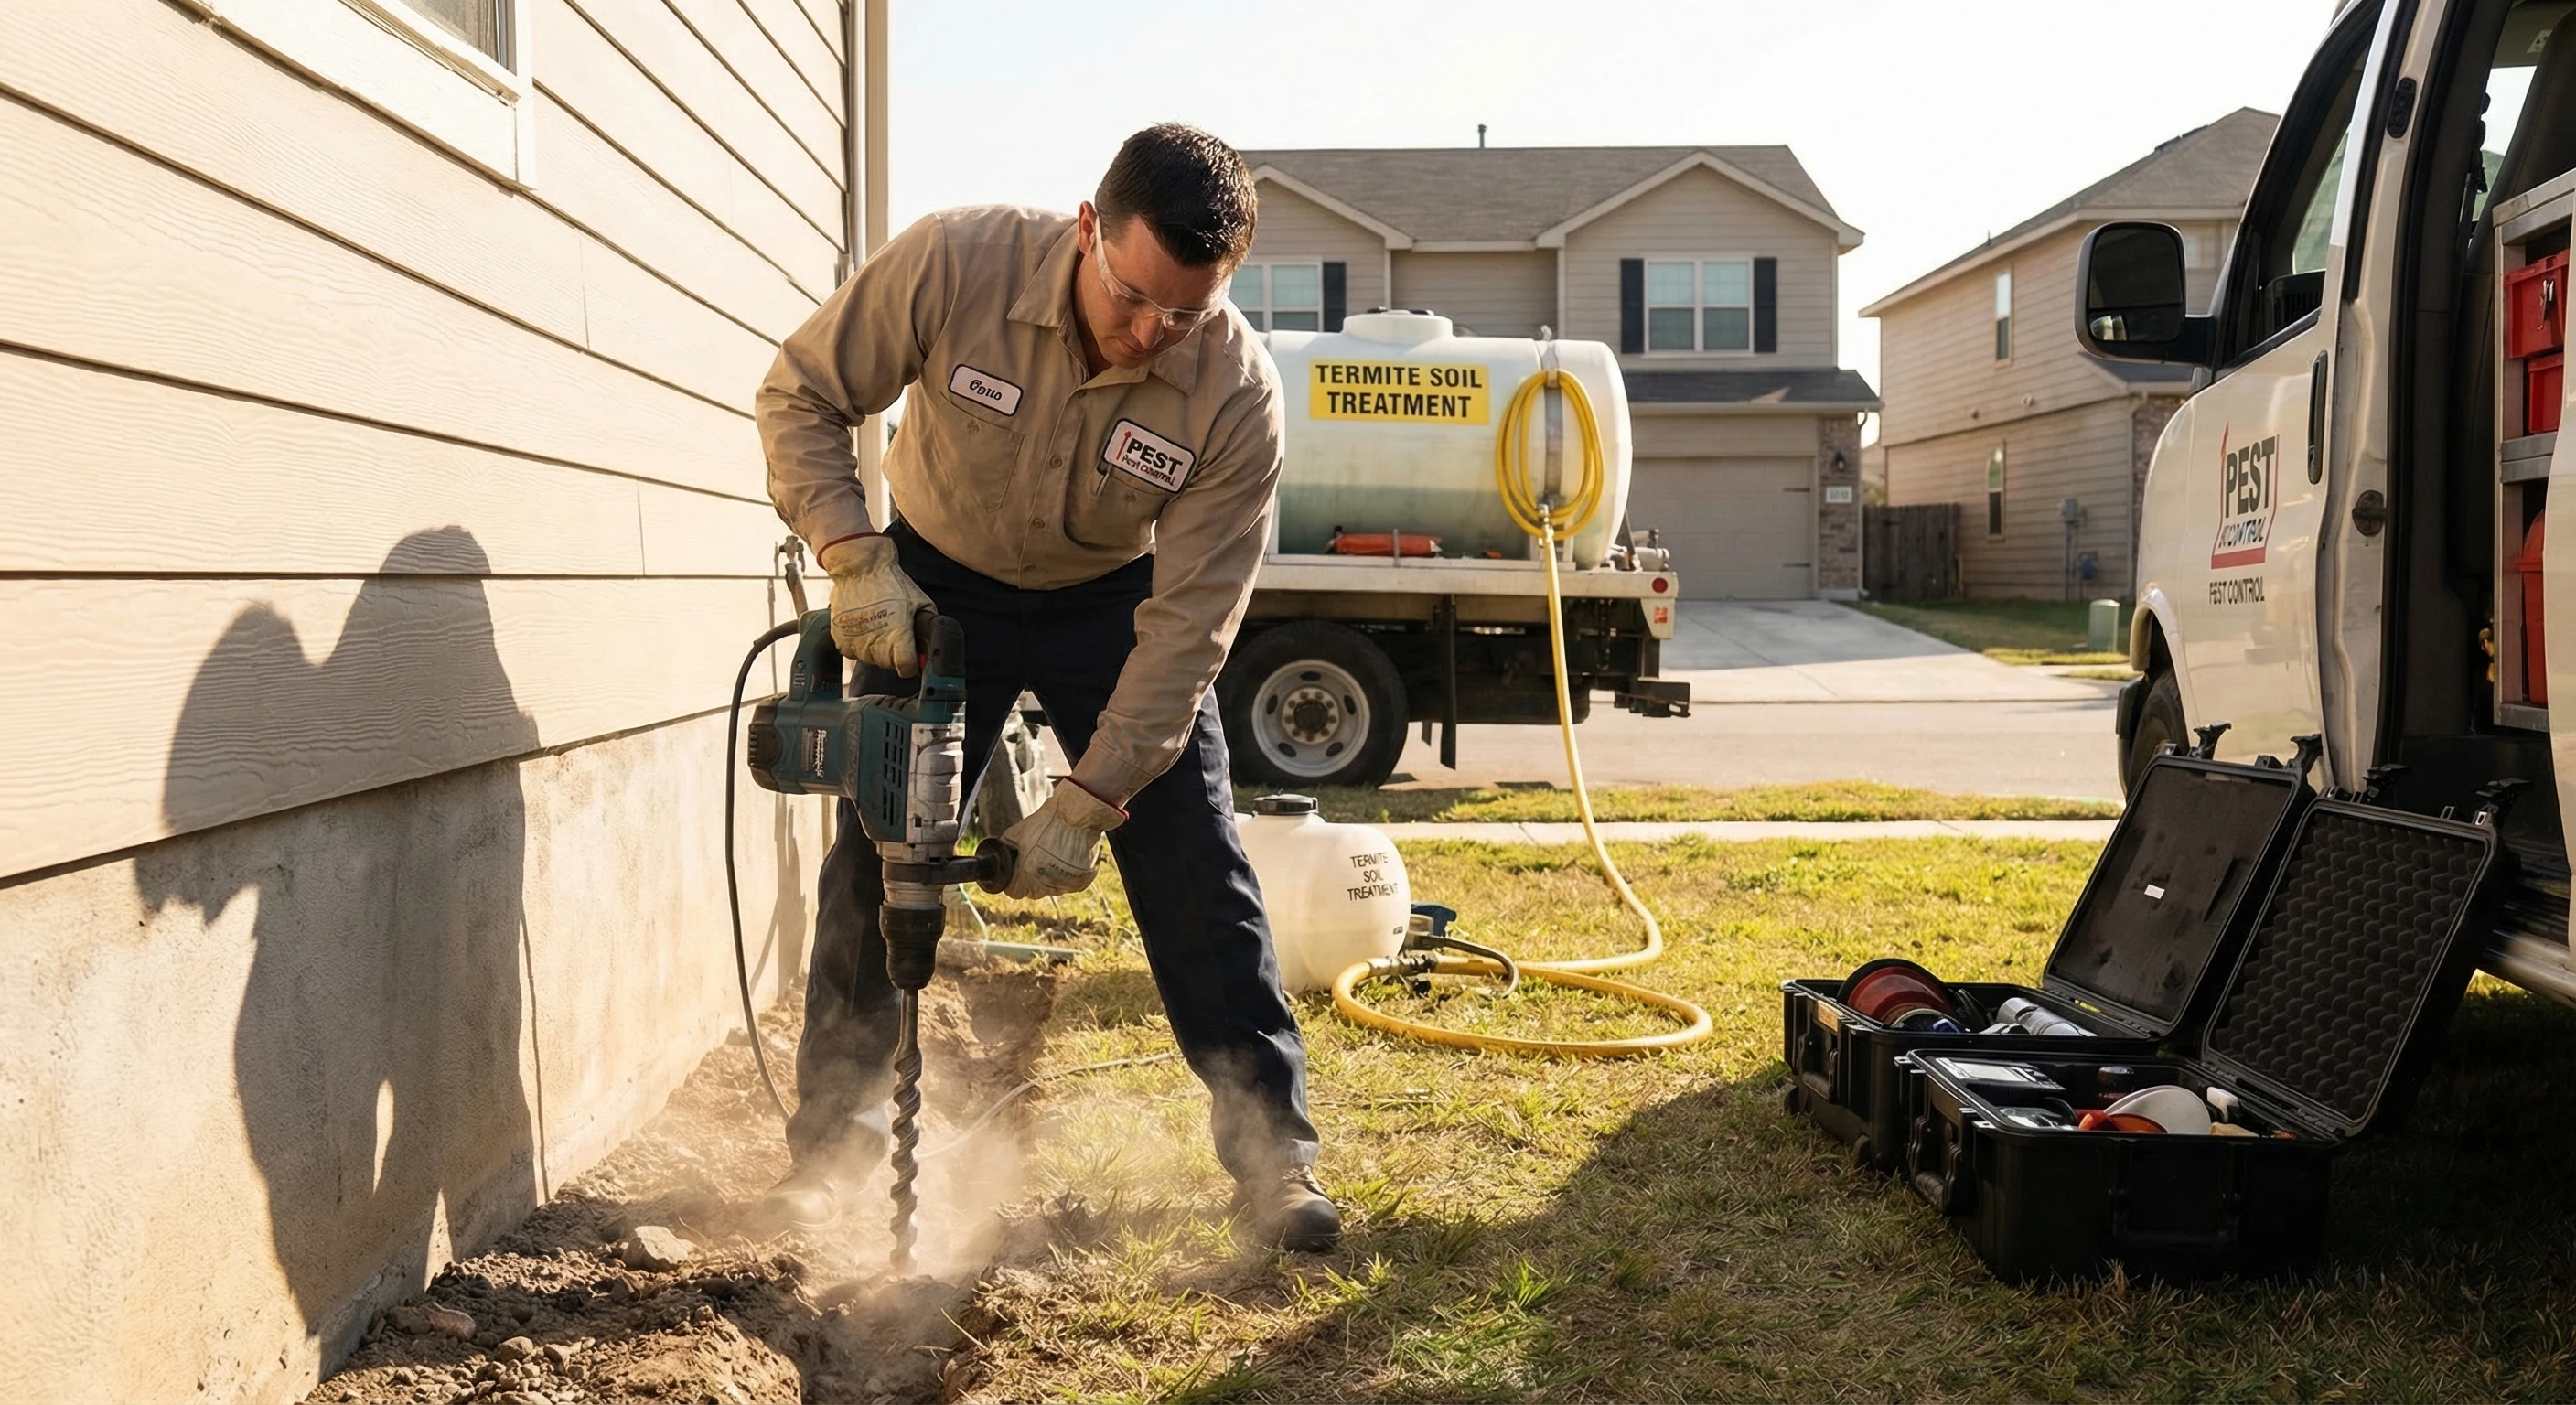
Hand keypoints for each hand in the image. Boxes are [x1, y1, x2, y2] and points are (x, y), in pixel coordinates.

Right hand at [820, 536, 932, 675]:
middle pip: (887, 665)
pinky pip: (851, 652)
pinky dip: (857, 645)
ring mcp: (855, 641)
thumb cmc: (891, 582)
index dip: (911, 664)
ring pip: (869, 659)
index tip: (912, 658)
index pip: (906, 668)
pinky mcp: (839, 637)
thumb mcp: (919, 600)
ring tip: (878, 628)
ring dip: (875, 650)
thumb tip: (931, 641)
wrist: (859, 568)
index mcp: (898, 635)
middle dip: (894, 655)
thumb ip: (927, 624)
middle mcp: (875, 642)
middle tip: (894, 635)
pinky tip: (863, 628)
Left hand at [1000, 780, 1125, 898]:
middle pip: (1032, 892)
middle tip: (1035, 861)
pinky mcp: (1081, 882)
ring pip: (1051, 889)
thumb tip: (999, 855)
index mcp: (1028, 873)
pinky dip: (1066, 876)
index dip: (1012, 881)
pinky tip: (1066, 859)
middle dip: (1030, 881)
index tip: (1016, 872)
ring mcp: (1066, 884)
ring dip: (1049, 879)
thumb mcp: (1017, 832)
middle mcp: (1046, 883)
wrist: (1077, 815)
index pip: (1014, 892)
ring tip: (1053, 857)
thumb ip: (1006, 848)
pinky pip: (1068, 885)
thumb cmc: (1047, 821)